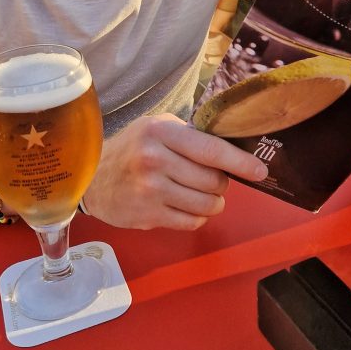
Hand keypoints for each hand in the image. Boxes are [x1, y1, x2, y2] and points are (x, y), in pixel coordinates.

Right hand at [83, 113, 267, 230]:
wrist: (90, 177)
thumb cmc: (132, 148)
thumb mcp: (157, 127)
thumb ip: (190, 135)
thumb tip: (232, 147)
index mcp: (161, 133)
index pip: (211, 150)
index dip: (240, 161)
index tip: (260, 170)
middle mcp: (155, 161)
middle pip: (213, 180)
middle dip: (221, 182)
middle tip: (212, 178)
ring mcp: (151, 191)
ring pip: (207, 204)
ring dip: (213, 201)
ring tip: (201, 193)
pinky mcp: (148, 216)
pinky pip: (192, 221)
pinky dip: (198, 215)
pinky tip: (187, 205)